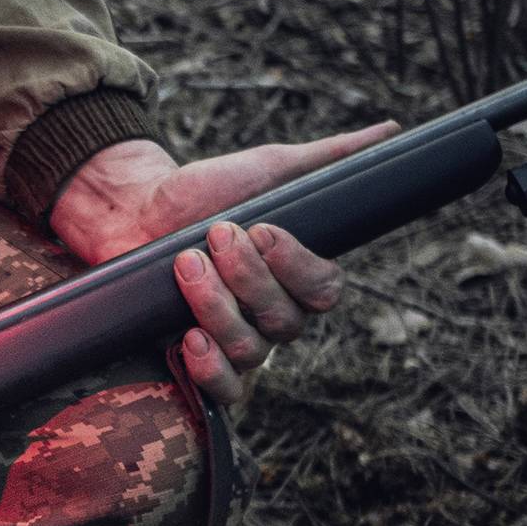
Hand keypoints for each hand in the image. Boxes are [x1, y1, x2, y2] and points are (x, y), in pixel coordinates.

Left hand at [48, 129, 396, 408]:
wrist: (133, 208)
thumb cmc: (206, 191)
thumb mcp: (268, 170)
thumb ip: (330, 160)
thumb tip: (393, 133)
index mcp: (297, 277)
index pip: (325, 290)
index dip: (297, 266)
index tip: (262, 229)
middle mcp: (273, 317)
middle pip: (285, 321)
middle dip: (247, 277)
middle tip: (214, 235)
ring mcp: (236, 343)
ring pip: (251, 350)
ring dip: (217, 306)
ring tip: (184, 264)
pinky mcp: (196, 361)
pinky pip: (222, 392)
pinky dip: (210, 370)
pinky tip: (189, 338)